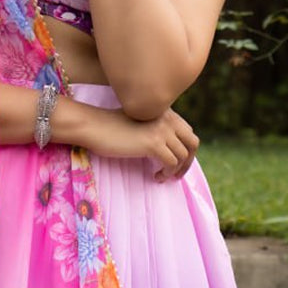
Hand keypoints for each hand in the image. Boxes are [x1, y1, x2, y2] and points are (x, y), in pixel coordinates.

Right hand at [80, 103, 199, 179]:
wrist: (94, 126)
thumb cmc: (110, 127)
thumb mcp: (139, 123)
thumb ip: (155, 129)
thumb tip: (169, 149)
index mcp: (165, 111)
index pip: (188, 131)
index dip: (185, 149)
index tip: (175, 163)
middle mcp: (168, 118)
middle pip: (193, 142)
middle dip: (188, 162)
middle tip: (177, 174)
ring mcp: (162, 129)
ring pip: (183, 156)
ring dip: (175, 171)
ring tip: (161, 176)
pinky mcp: (154, 143)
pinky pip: (171, 163)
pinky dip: (166, 173)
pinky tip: (155, 176)